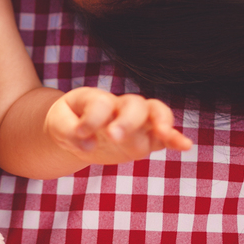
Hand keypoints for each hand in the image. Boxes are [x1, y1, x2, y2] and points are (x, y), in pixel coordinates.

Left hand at [46, 87, 191, 164]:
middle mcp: (119, 106)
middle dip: (127, 120)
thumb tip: (90, 144)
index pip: (102, 103)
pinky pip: (164, 137)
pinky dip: (176, 139)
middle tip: (113, 136)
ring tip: (165, 134)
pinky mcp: (145, 139)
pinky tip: (185, 146)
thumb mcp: (57, 124)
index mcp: (96, 98)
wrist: (76, 131)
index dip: (92, 119)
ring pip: (155, 113)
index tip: (80, 135)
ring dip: (161, 123)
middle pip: (134, 104)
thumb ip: (69, 131)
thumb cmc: (67, 123)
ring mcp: (135, 122)